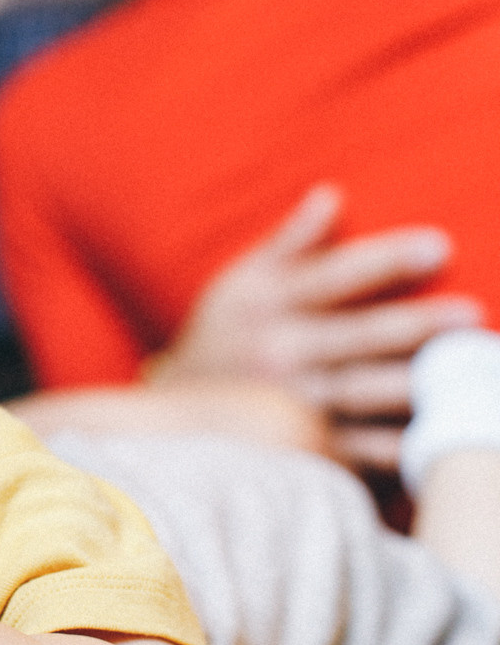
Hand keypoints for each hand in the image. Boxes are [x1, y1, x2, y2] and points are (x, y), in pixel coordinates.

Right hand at [151, 185, 480, 470]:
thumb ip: (289, 242)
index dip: (385, 261)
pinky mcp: (302, 446)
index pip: (333, 276)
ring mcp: (290, 403)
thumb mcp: (240, 281)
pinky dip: (395, 449)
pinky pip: (355, 450)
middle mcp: (278, 353)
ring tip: (465, 376)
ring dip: (412, 385)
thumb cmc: (220, 336)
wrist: (173, 416)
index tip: (439, 246)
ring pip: (359, 394)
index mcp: (267, 303)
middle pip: (354, 337)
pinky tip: (438, 438)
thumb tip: (331, 195)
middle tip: (471, 315)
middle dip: (412, 326)